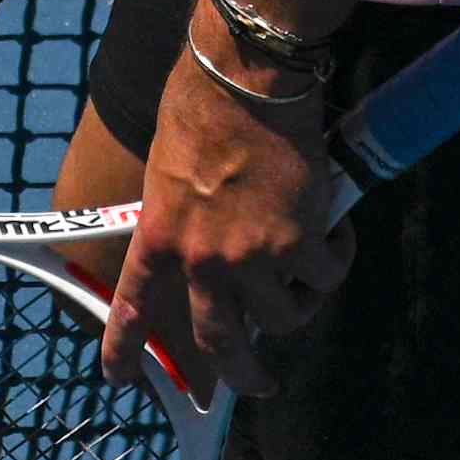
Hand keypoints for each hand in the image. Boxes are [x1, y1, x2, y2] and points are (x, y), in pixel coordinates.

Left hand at [99, 37, 346, 408]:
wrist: (249, 76)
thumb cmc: (204, 105)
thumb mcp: (169, 169)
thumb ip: (183, 216)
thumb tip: (208, 242)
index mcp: (159, 235)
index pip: (132, 306)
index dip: (124, 349)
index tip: (121, 379)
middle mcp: (202, 258)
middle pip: (221, 342)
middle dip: (243, 374)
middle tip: (259, 383)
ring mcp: (253, 256)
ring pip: (284, 316)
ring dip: (301, 306)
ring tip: (311, 282)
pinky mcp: (301, 242)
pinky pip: (325, 275)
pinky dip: (336, 260)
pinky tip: (338, 235)